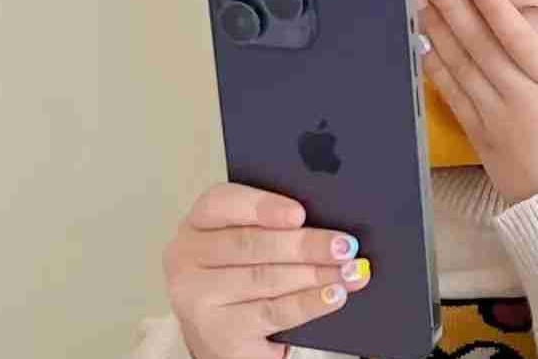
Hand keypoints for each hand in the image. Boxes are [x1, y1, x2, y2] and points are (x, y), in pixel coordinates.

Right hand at [163, 183, 371, 358]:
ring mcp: (197, 300)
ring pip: (264, 279)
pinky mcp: (218, 335)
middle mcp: (186, 260)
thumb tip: (330, 219)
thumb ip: (276, 226)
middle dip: (305, 244)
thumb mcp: (249, 244)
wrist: (227, 333)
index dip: (262, 206)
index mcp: (197, 224)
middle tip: (345, 245)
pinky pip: (272, 313)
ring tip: (350, 270)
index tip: (300, 213)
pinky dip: (309, 302)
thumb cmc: (243, 274)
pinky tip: (334, 295)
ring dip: (315, 274)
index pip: (222, 203)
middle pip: (250, 244)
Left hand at [416, 0, 537, 203]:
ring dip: (438, 32)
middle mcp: (521, 99)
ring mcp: (494, 118)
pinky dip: (437, 69)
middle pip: (482, 47)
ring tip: (420, 0)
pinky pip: (453, 97)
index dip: (498, 11)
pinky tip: (424, 45)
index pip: (522, 42)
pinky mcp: (478, 136)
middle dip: (453, 9)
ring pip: (461, 67)